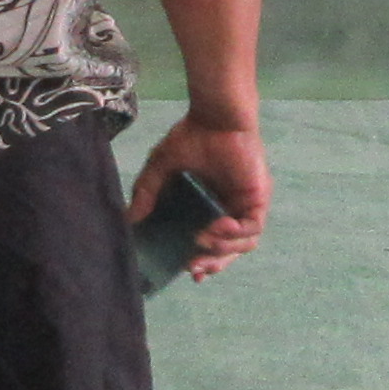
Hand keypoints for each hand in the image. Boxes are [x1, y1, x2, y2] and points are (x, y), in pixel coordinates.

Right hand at [130, 111, 268, 278]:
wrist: (216, 117)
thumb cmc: (191, 137)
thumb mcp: (161, 168)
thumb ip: (147, 192)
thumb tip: (130, 218)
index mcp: (210, 207)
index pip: (212, 245)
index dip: (203, 262)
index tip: (189, 272)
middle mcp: (230, 209)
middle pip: (229, 250)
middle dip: (213, 264)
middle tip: (194, 268)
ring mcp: (246, 204)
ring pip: (244, 244)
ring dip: (224, 250)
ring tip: (203, 243)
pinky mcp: (258, 197)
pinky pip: (253, 227)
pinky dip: (236, 234)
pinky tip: (219, 227)